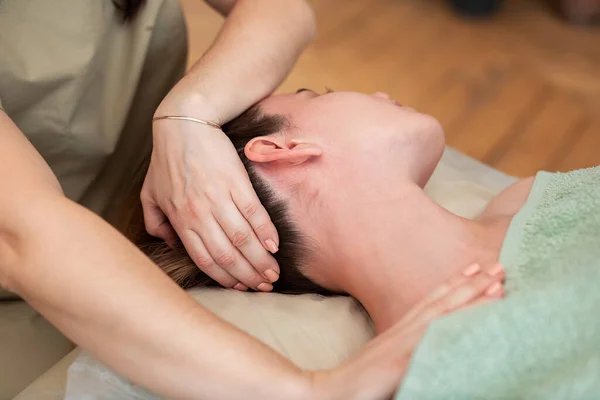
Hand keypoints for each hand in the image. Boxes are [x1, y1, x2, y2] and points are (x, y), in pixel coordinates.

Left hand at [141, 118, 279, 291]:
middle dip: (248, 275)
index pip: (205, 260)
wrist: (184, 125)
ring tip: (273, 273)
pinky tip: (274, 245)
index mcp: (181, 220)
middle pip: (228, 255)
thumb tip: (173, 246)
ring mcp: (219, 199)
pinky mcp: (236, 183)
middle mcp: (200, 215)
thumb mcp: (150, 193)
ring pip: (243, 239)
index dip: (225, 278)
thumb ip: (156, 223)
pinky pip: (254, 214)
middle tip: (265, 286)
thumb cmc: (166, 159)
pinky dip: (266, 232)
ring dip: (260, 260)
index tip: (242, 287)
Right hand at [313, 263, 504, 399]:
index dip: (455, 283)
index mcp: (402, 331)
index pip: (432, 301)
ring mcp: (404, 345)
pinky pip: (432, 343)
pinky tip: (473, 321)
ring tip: (496, 285)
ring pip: (442, 315)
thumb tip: (432, 348)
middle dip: (471, 283)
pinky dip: (452, 328)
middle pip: (442, 301)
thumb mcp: (388, 359)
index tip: (476, 267)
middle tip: (499, 265)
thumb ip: (407, 350)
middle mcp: (405, 331)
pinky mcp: (402, 362)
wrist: (332, 391)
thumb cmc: (361, 380)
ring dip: (470, 298)